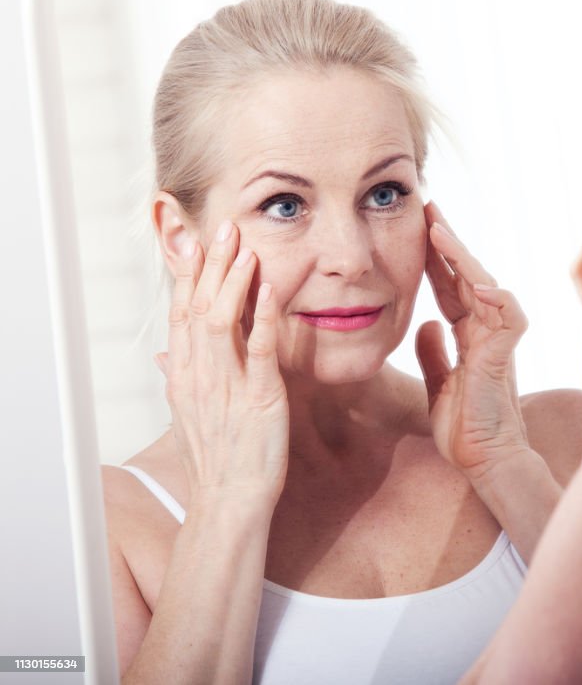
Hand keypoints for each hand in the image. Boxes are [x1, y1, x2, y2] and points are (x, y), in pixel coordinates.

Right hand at [155, 221, 289, 508]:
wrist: (229, 502)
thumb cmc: (215, 458)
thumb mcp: (188, 414)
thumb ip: (177, 375)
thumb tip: (162, 351)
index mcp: (183, 376)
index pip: (180, 314)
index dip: (188, 276)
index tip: (195, 243)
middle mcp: (199, 375)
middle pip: (199, 307)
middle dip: (211, 265)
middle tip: (224, 227)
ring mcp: (227, 385)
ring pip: (221, 321)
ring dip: (233, 281)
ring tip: (244, 247)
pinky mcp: (259, 397)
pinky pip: (258, 350)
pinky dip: (263, 316)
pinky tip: (270, 288)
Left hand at [415, 203, 529, 482]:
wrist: (484, 462)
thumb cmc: (465, 429)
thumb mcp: (437, 383)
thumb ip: (433, 352)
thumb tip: (424, 324)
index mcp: (469, 336)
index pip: (451, 287)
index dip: (435, 259)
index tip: (419, 230)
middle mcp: (486, 332)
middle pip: (468, 276)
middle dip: (448, 243)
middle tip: (429, 209)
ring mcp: (498, 341)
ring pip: (486, 286)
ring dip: (464, 258)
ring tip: (440, 232)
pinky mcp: (505, 356)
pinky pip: (509, 318)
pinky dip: (495, 297)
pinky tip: (473, 281)